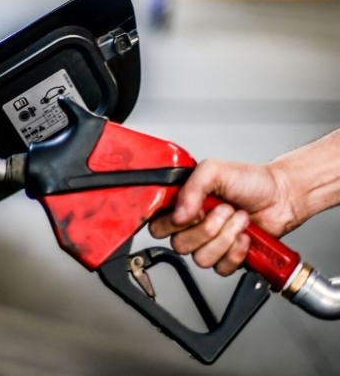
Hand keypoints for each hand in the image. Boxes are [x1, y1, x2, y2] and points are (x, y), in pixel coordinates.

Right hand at [149, 159, 300, 275]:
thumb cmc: (250, 180)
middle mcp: (191, 226)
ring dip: (225, 238)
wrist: (282, 196)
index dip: (172, 223)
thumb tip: (178, 214)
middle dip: (207, 228)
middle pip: (179, 245)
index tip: (193, 211)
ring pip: (200, 258)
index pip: (157, 225)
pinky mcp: (226, 258)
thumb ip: (191, 187)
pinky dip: (237, 251)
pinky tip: (245, 236)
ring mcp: (208, 243)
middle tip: (224, 210)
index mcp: (181, 205)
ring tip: (239, 220)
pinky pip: (221, 268)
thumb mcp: (214, 170)